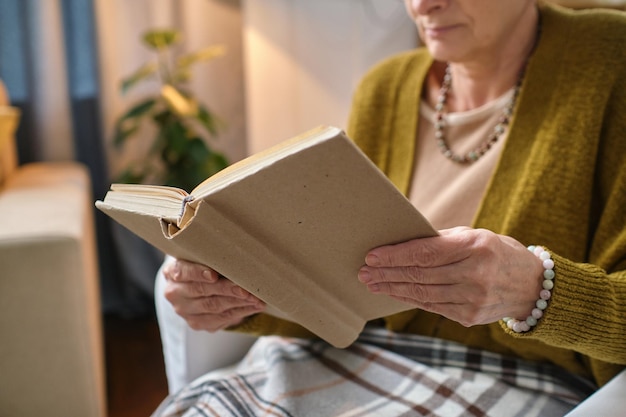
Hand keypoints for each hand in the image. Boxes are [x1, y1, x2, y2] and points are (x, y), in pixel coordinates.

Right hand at [163, 259, 264, 331]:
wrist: (196, 285)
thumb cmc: (203, 264)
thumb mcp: (201, 256)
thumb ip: (211, 255)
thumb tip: (238, 253)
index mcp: (172, 272)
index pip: (183, 272)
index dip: (198, 273)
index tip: (214, 275)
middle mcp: (174, 293)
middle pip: (203, 291)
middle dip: (228, 290)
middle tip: (247, 289)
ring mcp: (185, 311)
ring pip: (214, 306)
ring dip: (239, 302)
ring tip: (257, 298)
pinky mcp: (197, 323)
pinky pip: (222, 319)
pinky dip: (241, 312)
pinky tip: (254, 306)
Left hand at [357, 227, 543, 326]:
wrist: (530, 285)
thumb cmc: (495, 252)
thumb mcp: (474, 236)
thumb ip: (441, 240)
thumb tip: (401, 242)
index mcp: (476, 247)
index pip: (426, 253)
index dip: (395, 256)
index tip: (372, 256)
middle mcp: (475, 274)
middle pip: (420, 275)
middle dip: (387, 274)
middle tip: (363, 272)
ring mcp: (473, 299)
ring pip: (422, 294)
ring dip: (393, 288)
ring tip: (372, 284)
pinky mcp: (469, 317)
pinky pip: (431, 306)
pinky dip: (409, 299)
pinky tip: (394, 293)